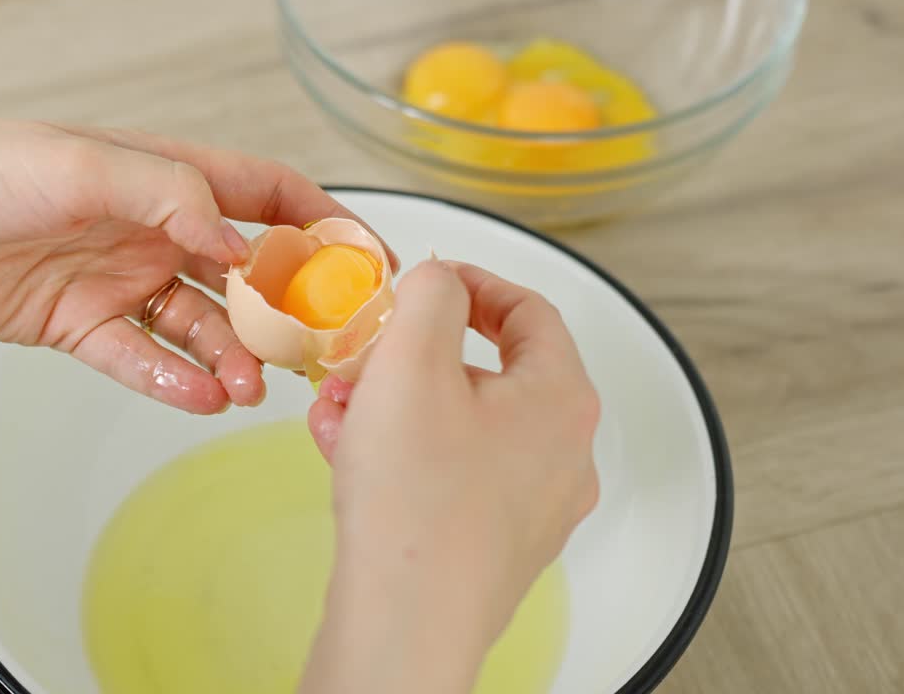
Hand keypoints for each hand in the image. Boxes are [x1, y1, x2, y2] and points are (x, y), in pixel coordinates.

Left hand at [0, 118, 394, 413]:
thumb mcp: (81, 165)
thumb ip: (173, 196)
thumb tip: (245, 245)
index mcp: (162, 174)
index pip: (266, 193)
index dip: (323, 222)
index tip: (368, 262)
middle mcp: (151, 227)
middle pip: (242, 274)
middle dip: (281, 313)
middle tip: (311, 352)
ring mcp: (118, 279)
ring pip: (197, 325)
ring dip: (228, 356)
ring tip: (243, 388)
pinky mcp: (79, 326)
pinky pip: (140, 360)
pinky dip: (170, 380)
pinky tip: (195, 398)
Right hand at [300, 261, 599, 693]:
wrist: (406, 623)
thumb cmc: (416, 498)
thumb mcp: (413, 360)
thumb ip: (432, 295)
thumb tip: (441, 280)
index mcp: (562, 398)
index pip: (530, 312)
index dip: (472, 284)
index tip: (426, 282)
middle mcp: (564, 453)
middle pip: (489, 374)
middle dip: (413, 357)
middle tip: (364, 358)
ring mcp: (535, 506)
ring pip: (463, 428)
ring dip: (399, 407)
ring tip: (340, 413)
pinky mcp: (498, 546)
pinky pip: (454, 478)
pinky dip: (405, 456)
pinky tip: (349, 458)